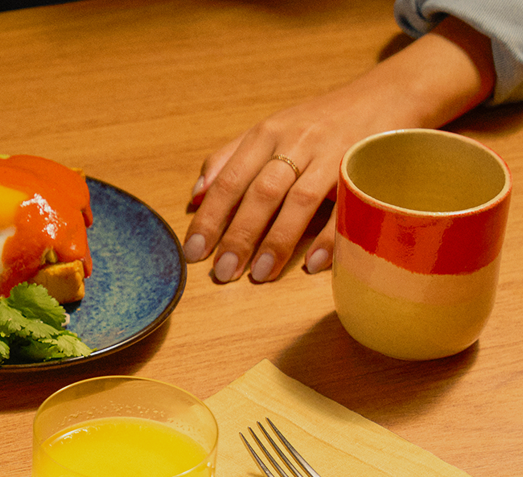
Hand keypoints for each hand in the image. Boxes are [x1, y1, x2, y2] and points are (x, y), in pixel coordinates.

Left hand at [184, 16, 496, 283]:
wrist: (388, 95)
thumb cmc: (319, 122)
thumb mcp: (270, 131)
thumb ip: (230, 160)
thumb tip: (196, 196)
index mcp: (266, 135)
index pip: (229, 180)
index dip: (210, 218)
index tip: (194, 251)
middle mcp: (296, 142)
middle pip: (261, 193)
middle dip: (238, 236)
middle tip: (223, 273)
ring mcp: (333, 153)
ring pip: (299, 200)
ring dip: (277, 240)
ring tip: (259, 274)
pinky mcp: (365, 167)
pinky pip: (346, 206)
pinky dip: (329, 237)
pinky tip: (312, 264)